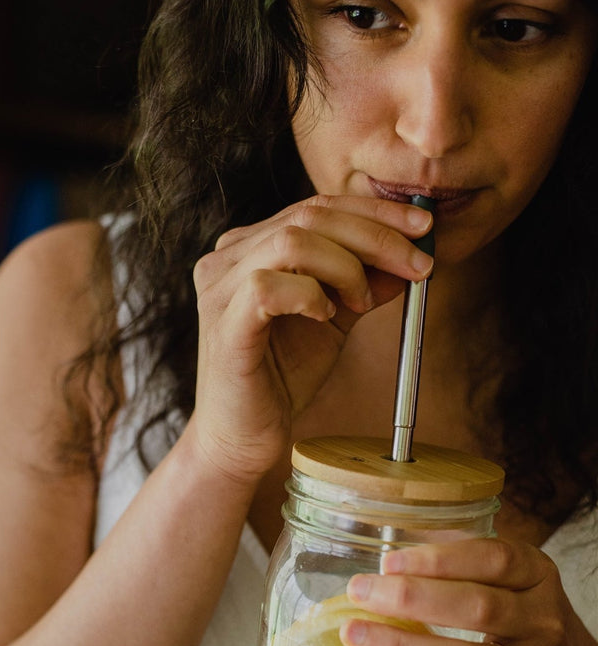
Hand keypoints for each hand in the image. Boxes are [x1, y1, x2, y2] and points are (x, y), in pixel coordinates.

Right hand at [191, 194, 432, 483]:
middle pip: (309, 215)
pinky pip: (267, 287)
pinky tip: (324, 317)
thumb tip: (413, 256)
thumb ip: (365, 285)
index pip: (317, 207)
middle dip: (376, 236)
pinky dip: (309, 295)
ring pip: (291, 242)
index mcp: (251, 246)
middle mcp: (228, 257)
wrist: (243, 438)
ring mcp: (220, 288)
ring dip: (345, 267)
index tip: (425, 228)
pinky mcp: (222, 323)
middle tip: (418, 264)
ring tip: (362, 303)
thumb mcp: (335, 321)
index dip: (375, 212)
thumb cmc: (281, 378)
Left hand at [340, 537, 597, 645]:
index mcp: (538, 578)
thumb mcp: (514, 580)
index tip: (389, 562)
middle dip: (411, 598)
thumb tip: (387, 561)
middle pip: (477, 608)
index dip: (439, 559)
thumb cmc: (523, 621)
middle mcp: (540, 625)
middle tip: (359, 592)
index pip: (494, 560)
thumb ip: (464, 563)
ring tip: (355, 636)